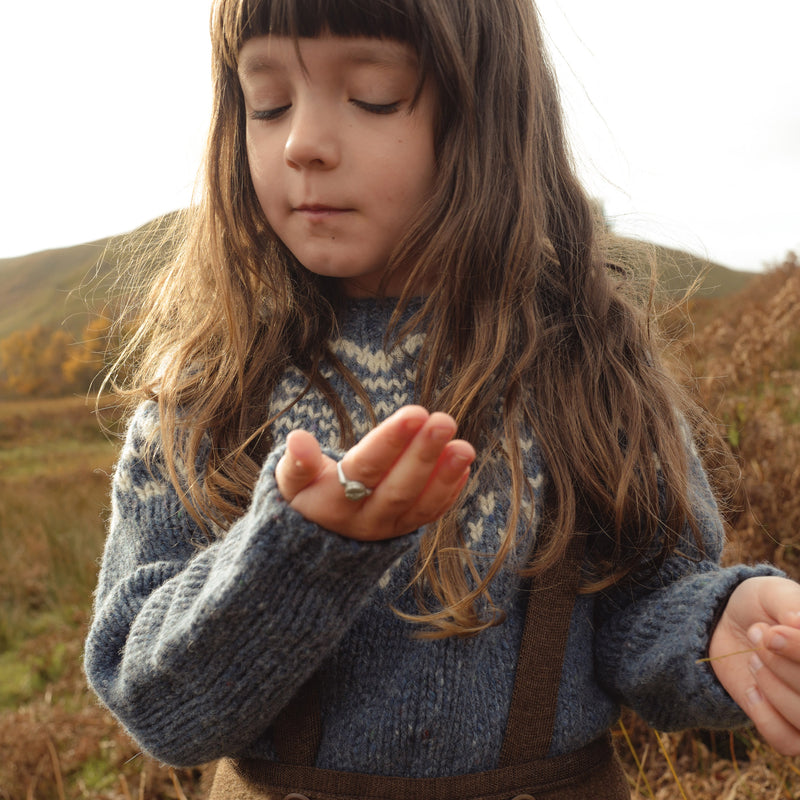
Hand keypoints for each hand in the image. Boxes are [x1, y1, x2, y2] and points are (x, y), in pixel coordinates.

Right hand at [275, 405, 474, 539]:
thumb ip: (295, 463)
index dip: (390, 442)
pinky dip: (449, 491)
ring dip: (445, 475)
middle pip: (398, 487)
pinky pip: (430, 514)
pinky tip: (462, 464)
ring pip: (420, 504)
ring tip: (465, 447)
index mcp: (332, 504)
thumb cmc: (305, 495)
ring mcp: (388, 528)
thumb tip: (298, 439)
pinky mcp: (405, 530)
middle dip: (423, 454)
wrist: (314, 543)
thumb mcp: (290, 483)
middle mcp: (363, 520)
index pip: (365, 469)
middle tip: (444, 421)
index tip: (415, 412)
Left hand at [709, 576, 799, 754]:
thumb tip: (798, 622)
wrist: (728, 624)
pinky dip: (764, 716)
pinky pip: (787, 743)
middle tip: (758, 637)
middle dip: (783, 665)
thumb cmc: (760, 606)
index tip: (773, 632)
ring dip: (773, 687)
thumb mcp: (772, 593)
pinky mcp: (793, 733)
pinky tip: (752, 690)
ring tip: (754, 659)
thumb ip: (789, 603)